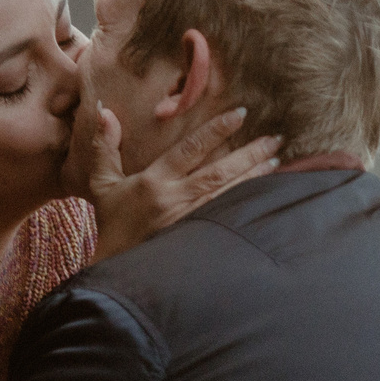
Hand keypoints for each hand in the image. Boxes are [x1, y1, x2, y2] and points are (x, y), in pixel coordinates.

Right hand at [86, 105, 279, 260]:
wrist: (113, 269)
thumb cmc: (110, 225)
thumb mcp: (102, 185)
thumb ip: (106, 148)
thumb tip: (105, 111)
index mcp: (154, 183)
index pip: (190, 150)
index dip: (215, 130)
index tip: (240, 114)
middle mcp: (175, 200)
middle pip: (219, 172)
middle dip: (249, 154)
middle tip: (275, 138)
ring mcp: (189, 222)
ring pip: (228, 194)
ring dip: (254, 176)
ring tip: (277, 160)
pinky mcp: (199, 241)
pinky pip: (227, 217)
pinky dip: (246, 203)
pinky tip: (264, 193)